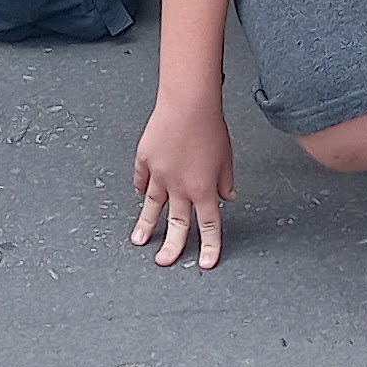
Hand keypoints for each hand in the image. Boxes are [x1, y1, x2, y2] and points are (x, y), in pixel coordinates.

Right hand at [129, 102, 235, 267]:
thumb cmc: (210, 125)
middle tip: (165, 261)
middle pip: (177, 224)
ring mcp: (159, 174)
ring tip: (139, 240)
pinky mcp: (145, 159)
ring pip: (152, 207)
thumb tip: (227, 196)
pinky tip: (138, 195)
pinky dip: (140, 187)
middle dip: (172, 247)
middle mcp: (180, 187)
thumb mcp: (226, 158)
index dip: (209, 246)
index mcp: (203, 189)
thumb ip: (225, 181)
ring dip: (146, 226)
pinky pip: (141, 179)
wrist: (187, 103)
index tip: (206, 262)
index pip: (209, 225)